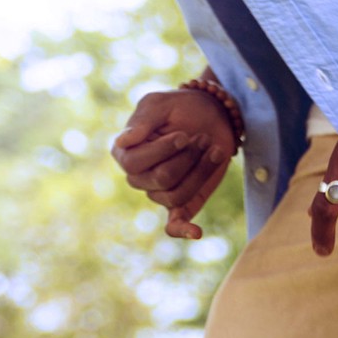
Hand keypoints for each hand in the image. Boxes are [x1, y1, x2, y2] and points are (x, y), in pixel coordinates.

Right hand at [111, 89, 237, 240]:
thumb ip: (143, 121)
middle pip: (161, 179)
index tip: (184, 135)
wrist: (211, 114)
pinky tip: (196, 233)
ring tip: (213, 148)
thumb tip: (123, 141)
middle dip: (188, 158)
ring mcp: (160, 191)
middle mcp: (139, 176)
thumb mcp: (160, 104)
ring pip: (178, 194)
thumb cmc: (180, 107)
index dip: (162, 151)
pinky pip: (175, 223)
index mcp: (125, 152)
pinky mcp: (183, 201)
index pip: (135, 163)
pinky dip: (184, 230)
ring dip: (200, 171)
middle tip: (202, 138)